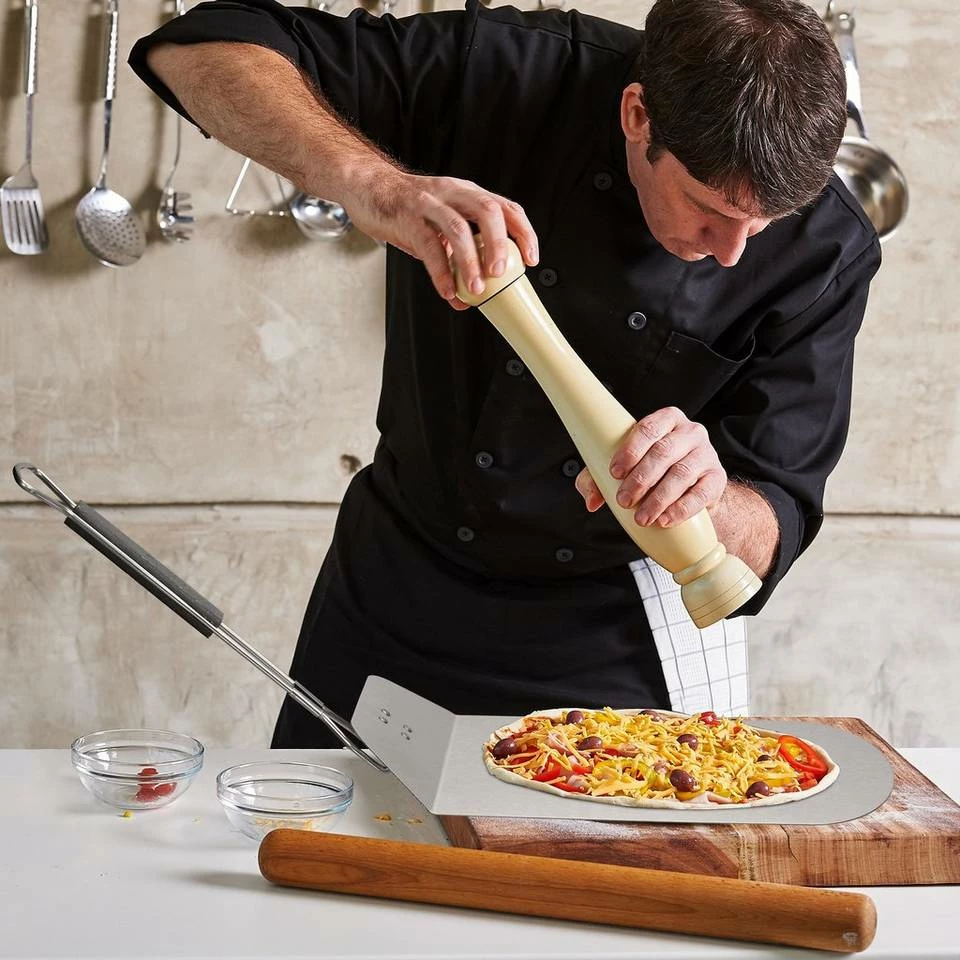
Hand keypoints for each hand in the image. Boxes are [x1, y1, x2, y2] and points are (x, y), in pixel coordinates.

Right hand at [345, 168, 538, 309]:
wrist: (367, 186)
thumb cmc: (408, 208)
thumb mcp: (440, 226)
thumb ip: (456, 259)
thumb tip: (469, 298)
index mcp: (468, 194)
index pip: (506, 208)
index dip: (523, 233)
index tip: (532, 259)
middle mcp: (453, 193)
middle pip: (488, 212)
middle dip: (499, 244)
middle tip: (501, 274)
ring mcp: (429, 203)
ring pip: (459, 228)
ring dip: (471, 261)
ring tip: (476, 289)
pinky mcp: (407, 216)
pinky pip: (428, 246)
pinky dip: (441, 271)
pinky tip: (448, 290)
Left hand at [574, 407, 726, 527]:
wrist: (690, 491)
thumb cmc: (653, 473)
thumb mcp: (624, 470)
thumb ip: (599, 479)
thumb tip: (591, 500)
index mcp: (666, 420)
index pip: (648, 428)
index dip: (630, 450)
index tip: (614, 473)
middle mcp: (690, 432)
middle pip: (664, 452)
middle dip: (641, 478)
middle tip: (624, 500)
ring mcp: (707, 454)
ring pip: (681, 473)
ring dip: (658, 498)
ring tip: (642, 517)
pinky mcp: (717, 478)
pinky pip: (701, 493)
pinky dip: (680, 508)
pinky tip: (665, 520)